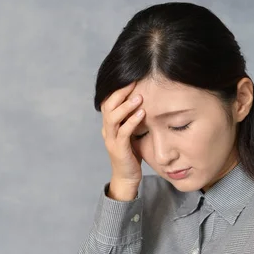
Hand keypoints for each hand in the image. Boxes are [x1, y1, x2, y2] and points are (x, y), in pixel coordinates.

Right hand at [100, 82, 145, 198]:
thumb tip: (145, 100)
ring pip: (113, 117)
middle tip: (134, 81)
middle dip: (120, 92)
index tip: (132, 77)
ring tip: (139, 97)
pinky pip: (123, 132)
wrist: (127, 177)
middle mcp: (107, 130)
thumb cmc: (131, 154)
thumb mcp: (132, 132)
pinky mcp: (119, 149)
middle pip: (107, 105)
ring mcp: (111, 139)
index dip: (118, 89)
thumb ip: (134, 118)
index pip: (109, 101)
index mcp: (109, 124)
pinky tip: (142, 113)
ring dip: (125, 106)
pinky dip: (132, 121)